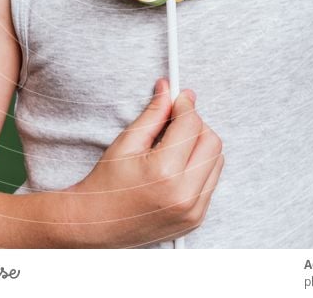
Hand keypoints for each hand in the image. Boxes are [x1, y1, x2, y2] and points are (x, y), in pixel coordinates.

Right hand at [65, 78, 223, 247]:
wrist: (96, 224)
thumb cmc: (108, 182)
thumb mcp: (127, 142)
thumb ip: (153, 113)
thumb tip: (168, 88)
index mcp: (165, 172)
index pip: (192, 125)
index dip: (185, 105)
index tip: (177, 97)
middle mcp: (184, 195)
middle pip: (212, 142)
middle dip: (196, 125)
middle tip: (175, 121)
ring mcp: (193, 211)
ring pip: (216, 160)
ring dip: (200, 146)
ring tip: (174, 146)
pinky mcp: (196, 219)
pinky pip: (211, 181)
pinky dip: (200, 166)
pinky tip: (177, 166)